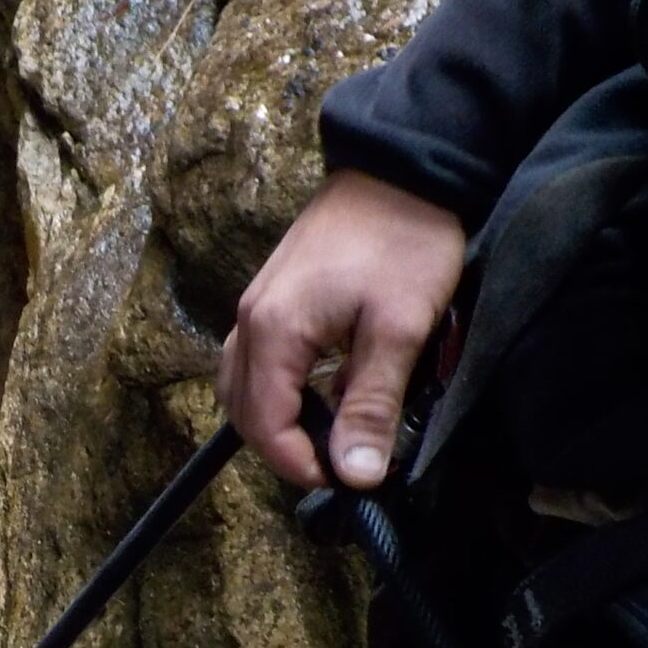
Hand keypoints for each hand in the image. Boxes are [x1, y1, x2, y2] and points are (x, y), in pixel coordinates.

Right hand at [216, 170, 464, 487]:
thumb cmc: (405, 241)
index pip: (265, 426)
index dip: (302, 465)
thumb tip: (355, 475)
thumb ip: (371, 405)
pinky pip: (255, 359)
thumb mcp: (399, 329)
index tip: (350, 480)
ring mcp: (257, 305)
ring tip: (330, 432)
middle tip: (342, 463)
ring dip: (277, 420)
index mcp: (274, 331)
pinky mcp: (274, 295)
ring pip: (242, 386)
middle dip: (285, 449)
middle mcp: (250, 320)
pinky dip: (279, 389)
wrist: (402, 167)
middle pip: (242, 411)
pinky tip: (323, 390)